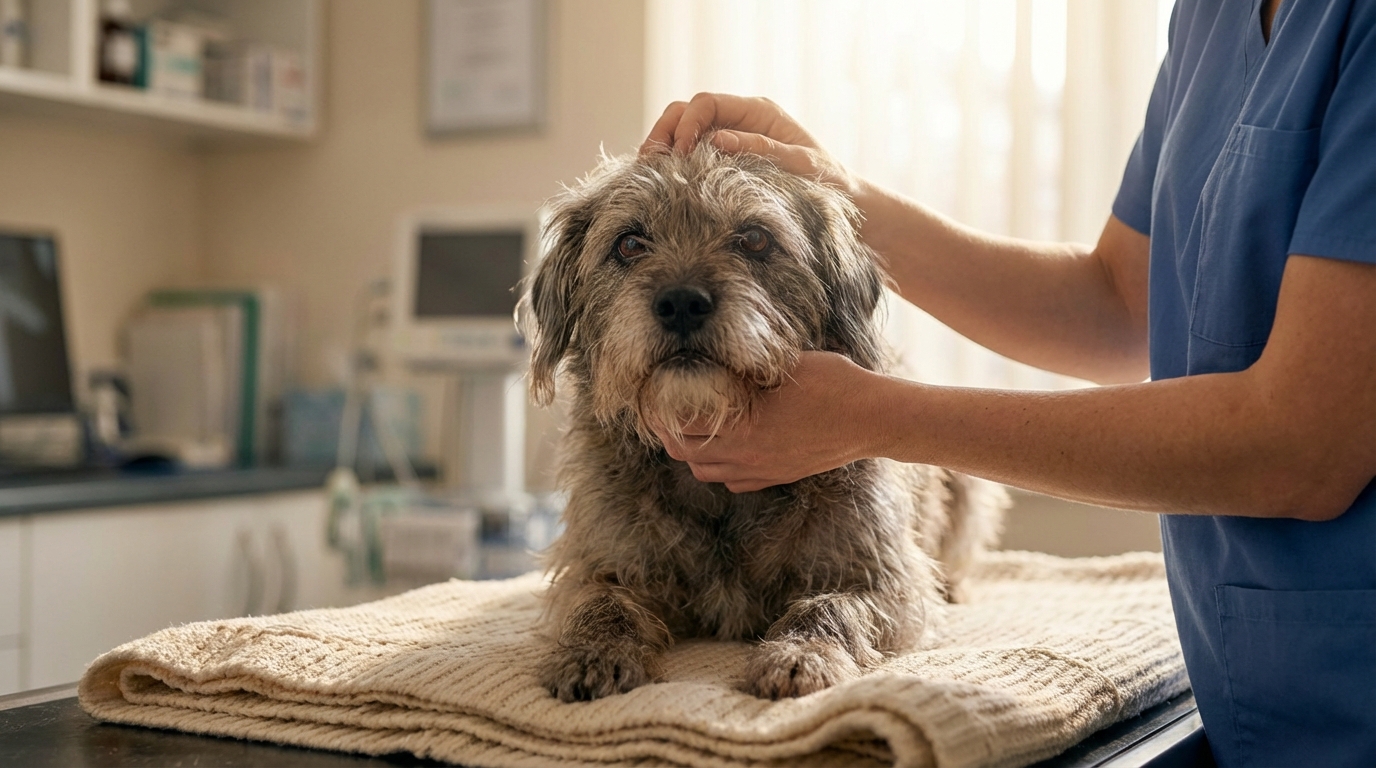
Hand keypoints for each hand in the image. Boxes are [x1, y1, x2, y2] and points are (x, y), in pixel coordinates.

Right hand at [640, 93, 858, 195]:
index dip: (687, 124)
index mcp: (758, 112)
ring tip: (649, 169)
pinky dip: (674, 162)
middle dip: (666, 131)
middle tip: (651, 159)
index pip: (707, 103)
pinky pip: (691, 153)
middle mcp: (740, 120)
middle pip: (687, 111)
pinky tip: (663, 179)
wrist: (839, 201)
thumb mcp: (799, 164)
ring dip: (664, 146)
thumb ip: (761, 148)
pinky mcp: (724, 160)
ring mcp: (730, 139)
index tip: (679, 152)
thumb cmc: (825, 182)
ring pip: (683, 130)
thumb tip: (717, 139)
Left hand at [654, 352, 888, 492]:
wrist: (871, 419)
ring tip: (690, 429)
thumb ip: (749, 369)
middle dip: (668, 432)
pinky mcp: (777, 476)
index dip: (660, 410)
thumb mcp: (786, 366)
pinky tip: (725, 448)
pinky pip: (733, 481)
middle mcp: (746, 453)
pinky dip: (719, 468)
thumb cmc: (833, 383)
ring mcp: (761, 469)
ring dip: (691, 451)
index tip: (652, 394)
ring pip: (705, 471)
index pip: (682, 423)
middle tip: (662, 412)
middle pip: (684, 452)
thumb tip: (718, 359)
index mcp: (744, 423)